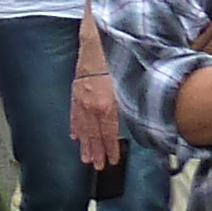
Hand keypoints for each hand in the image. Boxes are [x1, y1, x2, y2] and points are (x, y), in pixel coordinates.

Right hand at [71, 53, 123, 170]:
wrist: (96, 43)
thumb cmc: (115, 62)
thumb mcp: (128, 85)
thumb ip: (128, 105)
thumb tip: (137, 120)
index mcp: (107, 106)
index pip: (109, 134)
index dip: (110, 149)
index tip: (112, 161)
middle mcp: (92, 106)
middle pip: (94, 135)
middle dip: (96, 152)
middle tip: (97, 167)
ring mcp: (81, 100)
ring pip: (82, 127)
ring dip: (84, 144)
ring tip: (85, 158)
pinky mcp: (75, 92)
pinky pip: (74, 114)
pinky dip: (75, 126)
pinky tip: (75, 136)